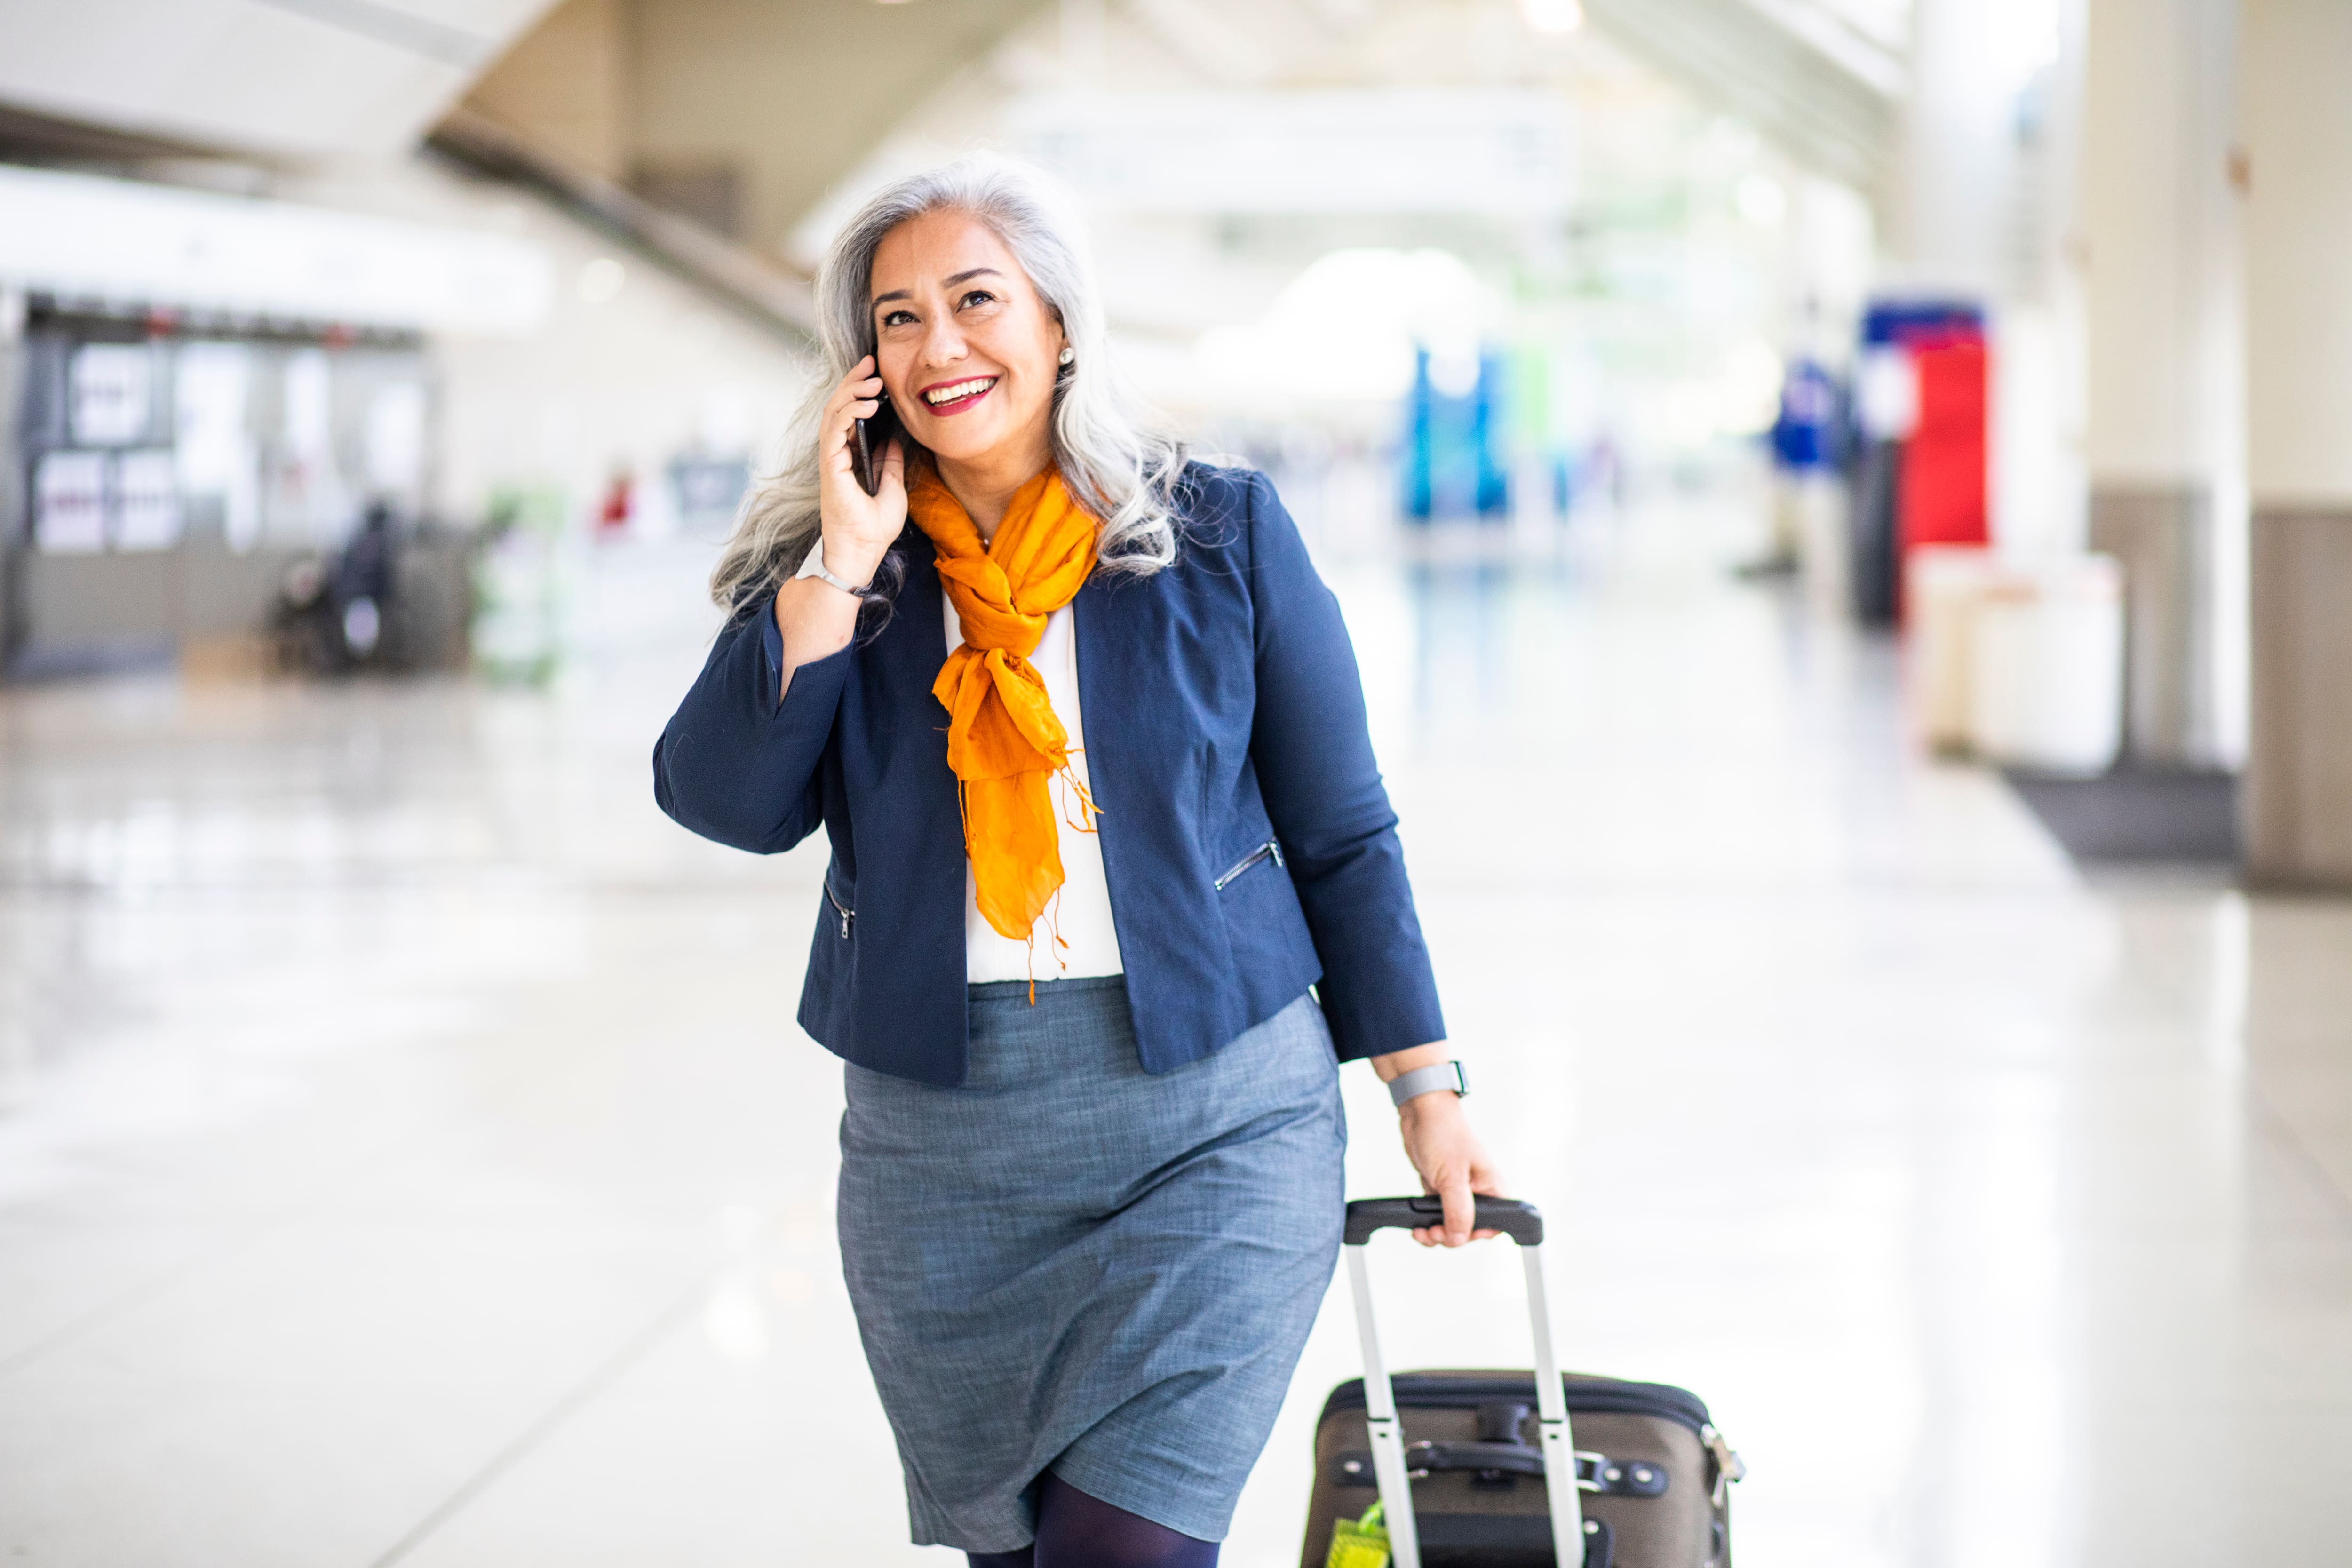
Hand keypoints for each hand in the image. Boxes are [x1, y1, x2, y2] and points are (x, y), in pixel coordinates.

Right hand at [816, 354, 907, 585]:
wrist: (862, 553)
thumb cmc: (874, 529)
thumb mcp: (893, 489)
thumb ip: (890, 462)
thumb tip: (893, 439)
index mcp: (850, 457)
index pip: (850, 415)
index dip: (861, 392)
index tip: (877, 375)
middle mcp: (837, 455)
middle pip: (839, 407)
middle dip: (854, 382)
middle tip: (871, 363)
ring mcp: (831, 459)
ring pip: (833, 413)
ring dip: (851, 392)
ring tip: (871, 379)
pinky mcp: (830, 466)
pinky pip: (834, 430)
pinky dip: (849, 413)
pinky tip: (867, 404)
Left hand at [1397, 1092, 1504, 1247]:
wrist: (1421, 1112)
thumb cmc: (1444, 1134)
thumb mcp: (1452, 1176)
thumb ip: (1458, 1211)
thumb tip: (1460, 1238)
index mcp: (1492, 1189)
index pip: (1493, 1226)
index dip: (1474, 1237)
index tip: (1455, 1235)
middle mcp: (1478, 1193)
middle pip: (1468, 1231)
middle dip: (1449, 1236)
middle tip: (1431, 1232)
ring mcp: (1458, 1193)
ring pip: (1451, 1226)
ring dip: (1435, 1233)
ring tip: (1421, 1232)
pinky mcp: (1441, 1190)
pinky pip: (1437, 1216)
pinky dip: (1427, 1223)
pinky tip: (1417, 1225)